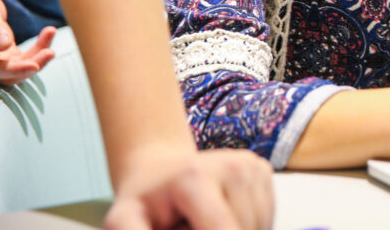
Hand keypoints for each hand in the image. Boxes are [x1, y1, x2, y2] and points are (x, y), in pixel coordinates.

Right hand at [0, 0, 54, 83]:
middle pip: (7, 75)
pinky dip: (37, 50)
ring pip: (18, 69)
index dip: (14, 70)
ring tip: (50, 35)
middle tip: (50, 52)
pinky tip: (48, 34)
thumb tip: (4, 45)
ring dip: (38, 57)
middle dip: (31, 65)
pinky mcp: (3, 58)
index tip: (34, 65)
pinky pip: (22, 60)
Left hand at [103, 147, 274, 229]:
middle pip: (242, 229)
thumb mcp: (124, 222)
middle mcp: (232, 166)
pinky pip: (266, 220)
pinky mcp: (262, 171)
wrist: (159, 171)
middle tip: (188, 226)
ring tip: (202, 225)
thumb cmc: (143, 202)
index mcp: (196, 178)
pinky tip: (223, 220)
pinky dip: (248, 228)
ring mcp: (251, 167)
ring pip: (258, 227)